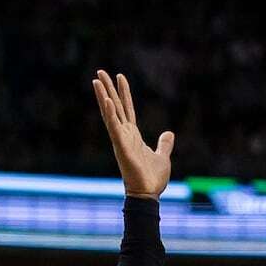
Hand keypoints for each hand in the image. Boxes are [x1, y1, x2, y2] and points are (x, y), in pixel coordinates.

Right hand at [92, 70, 174, 199]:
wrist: (149, 194)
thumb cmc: (153, 178)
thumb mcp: (162, 156)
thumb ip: (164, 144)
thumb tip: (169, 133)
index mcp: (133, 135)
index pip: (127, 109)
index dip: (124, 93)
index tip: (119, 76)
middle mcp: (124, 135)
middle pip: (115, 107)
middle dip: (108, 89)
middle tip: (99, 72)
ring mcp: (121, 140)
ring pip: (110, 114)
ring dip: (103, 97)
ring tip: (96, 80)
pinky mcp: (121, 147)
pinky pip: (114, 127)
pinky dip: (110, 114)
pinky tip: (106, 100)